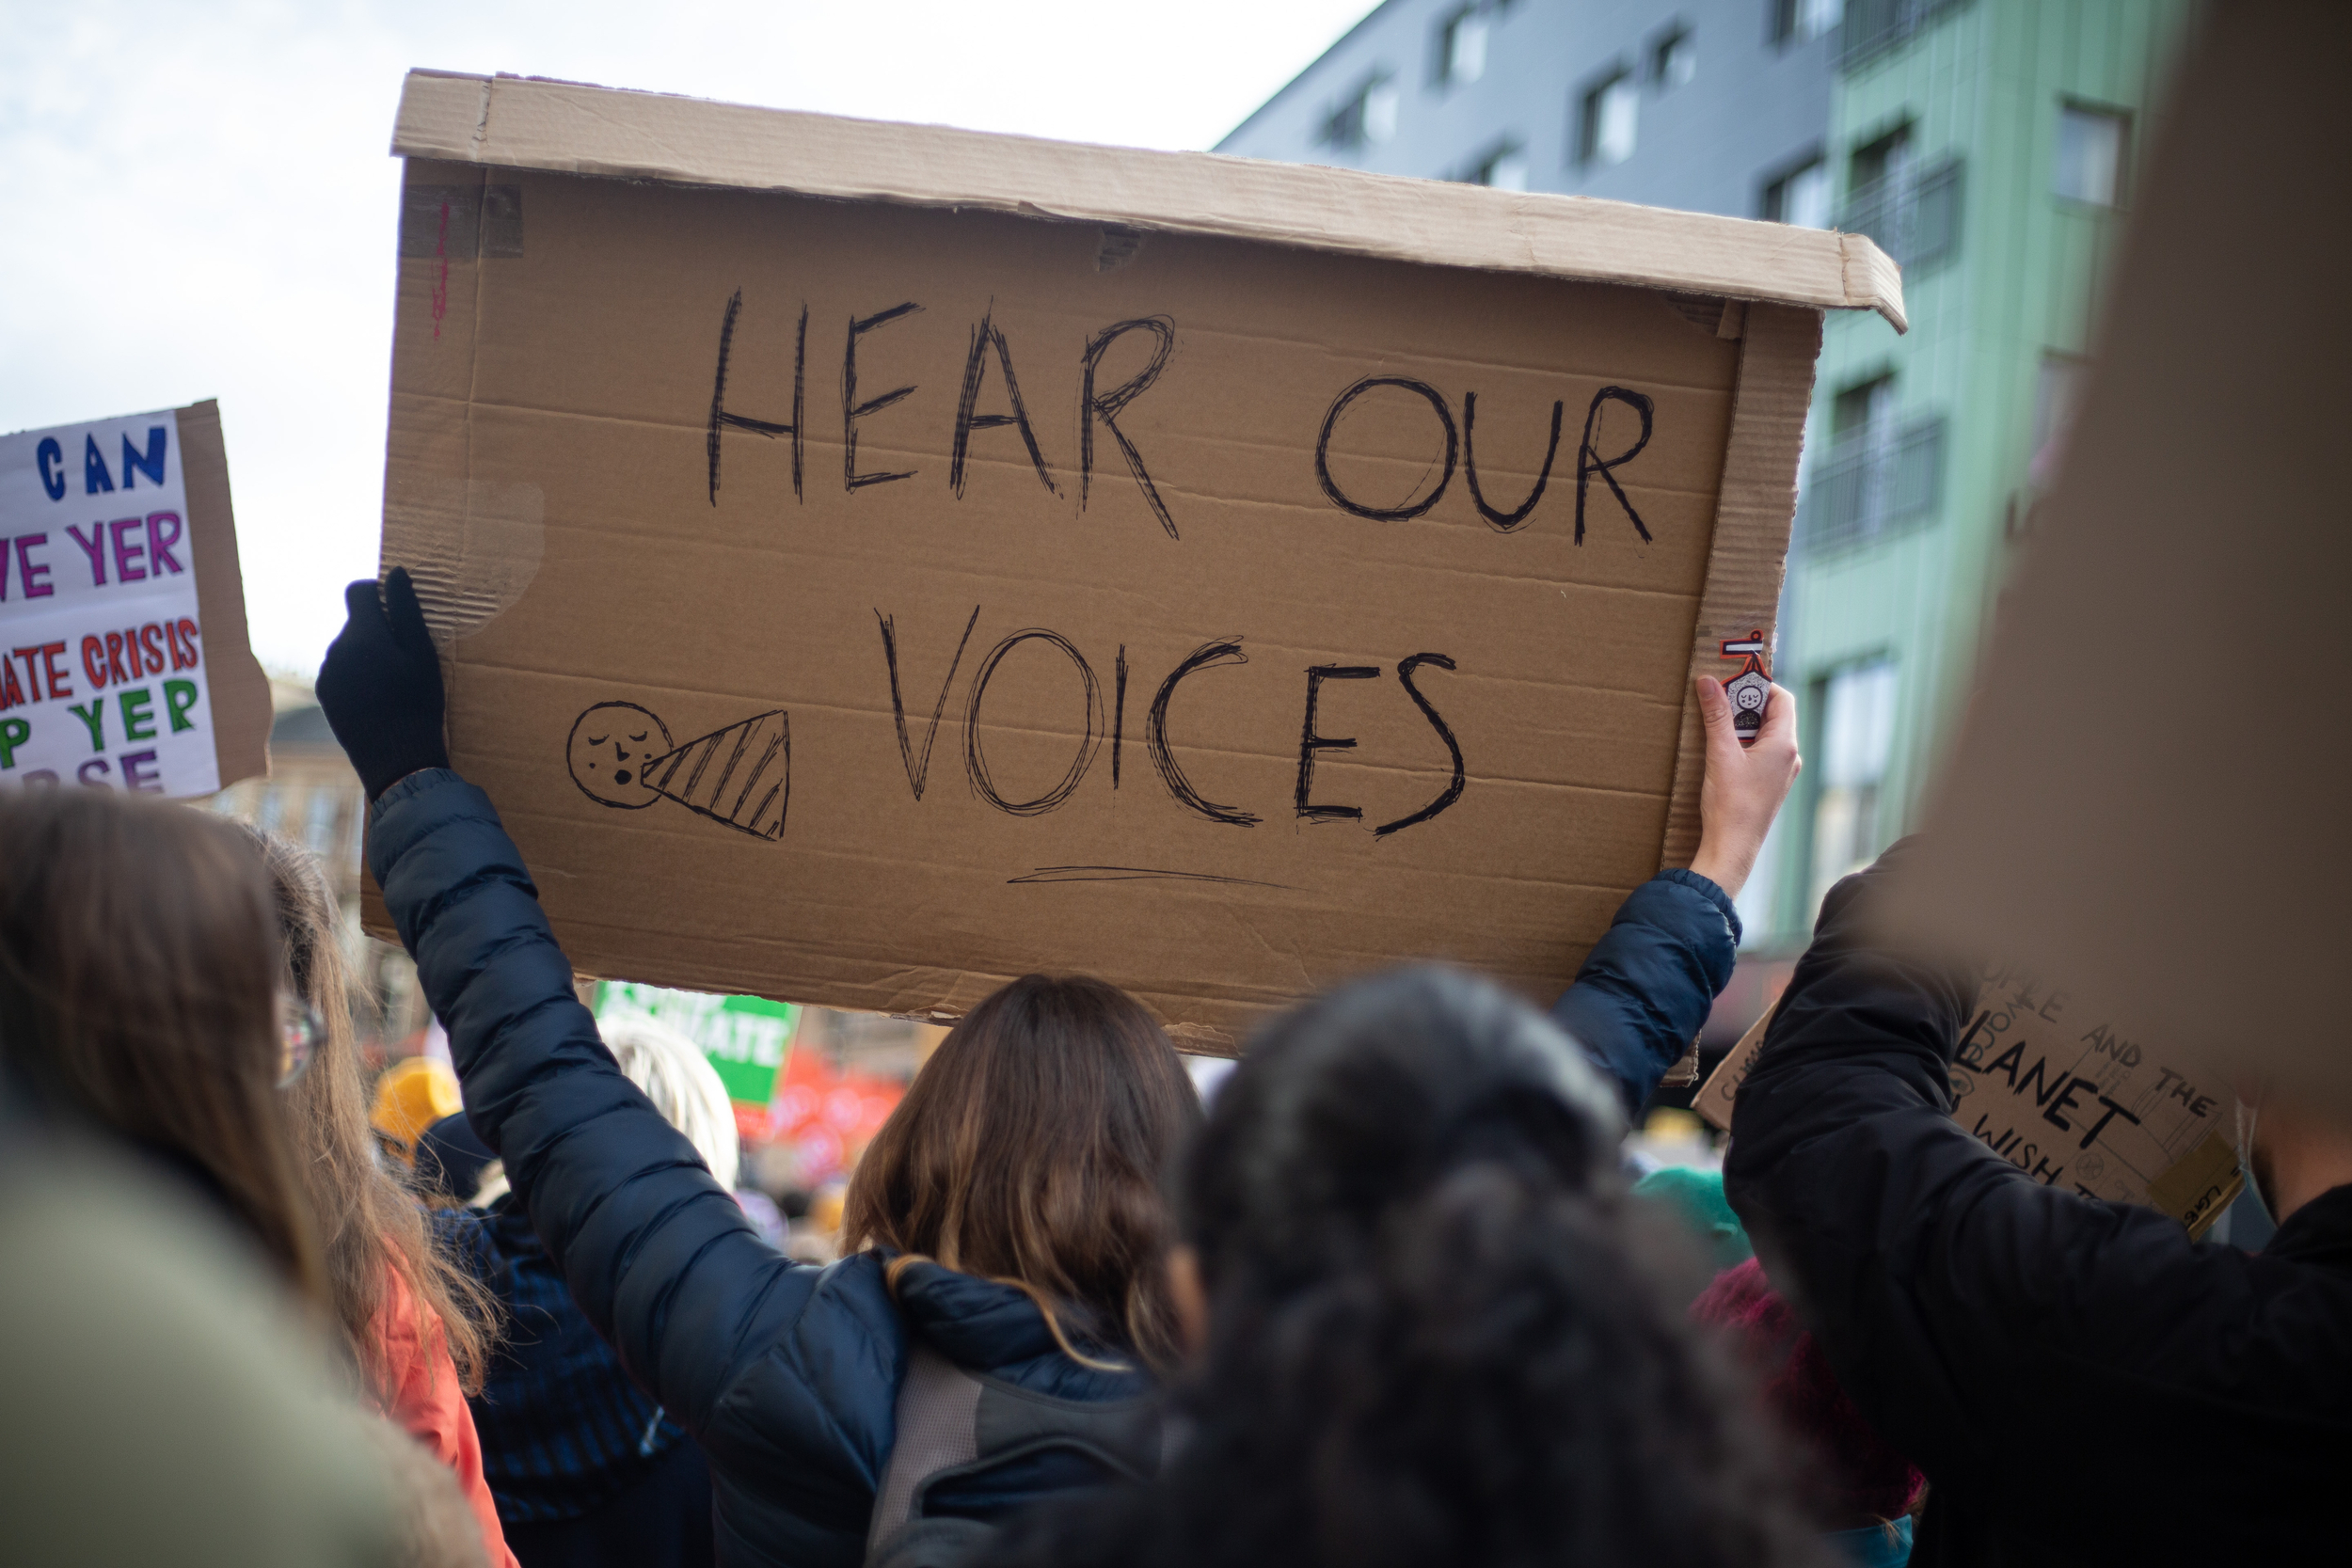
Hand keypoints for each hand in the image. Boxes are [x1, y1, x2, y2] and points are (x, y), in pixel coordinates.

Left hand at [316, 566, 448, 798]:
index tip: (398, 609)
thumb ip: (406, 610)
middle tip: (407, 656)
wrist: (396, 757)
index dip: (378, 592)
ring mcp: (328, 673)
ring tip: (394, 681)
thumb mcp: (422, 655)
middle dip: (378, 629)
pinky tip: (379, 697)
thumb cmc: (418, 703)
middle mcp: (337, 649)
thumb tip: (396, 572)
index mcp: (362, 634)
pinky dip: (358, 675)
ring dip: (367, 654)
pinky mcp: (326, 694)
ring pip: (348, 648)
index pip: (358, 590)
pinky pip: (341, 671)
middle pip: (355, 622)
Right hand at [1686, 675, 1798, 900]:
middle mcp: (1789, 757)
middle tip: (1719, 701)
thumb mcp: (1720, 753)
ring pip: (1766, 735)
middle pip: (1773, 715)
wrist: (1732, 848)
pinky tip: (1721, 753)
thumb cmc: (1731, 804)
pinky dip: (1743, 745)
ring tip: (1716, 727)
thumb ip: (1716, 715)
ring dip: (1742, 726)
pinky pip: (1761, 754)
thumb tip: (1708, 681)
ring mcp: (1781, 773)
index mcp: (1784, 744)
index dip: (1759, 685)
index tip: (1733, 682)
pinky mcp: (1769, 785)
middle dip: (1745, 705)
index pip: (1781, 698)